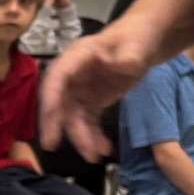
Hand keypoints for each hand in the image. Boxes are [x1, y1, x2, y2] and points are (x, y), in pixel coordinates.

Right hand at [39, 28, 151, 158]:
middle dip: (57, 125)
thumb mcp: (135, 45)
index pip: (57, 79)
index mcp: (77, 56)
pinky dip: (93, 136)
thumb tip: (120, 65)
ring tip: (95, 155)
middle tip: (52, 146)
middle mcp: (72, 75)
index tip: (49, 121)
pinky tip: (104, 148)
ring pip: (73, 117)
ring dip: (81, 137)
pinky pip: (87, 122)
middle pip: (59, 102)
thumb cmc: (136, 38)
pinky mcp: (90, 101)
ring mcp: (80, 89)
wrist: (144, 43)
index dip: (50, 101)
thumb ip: (128, 56)